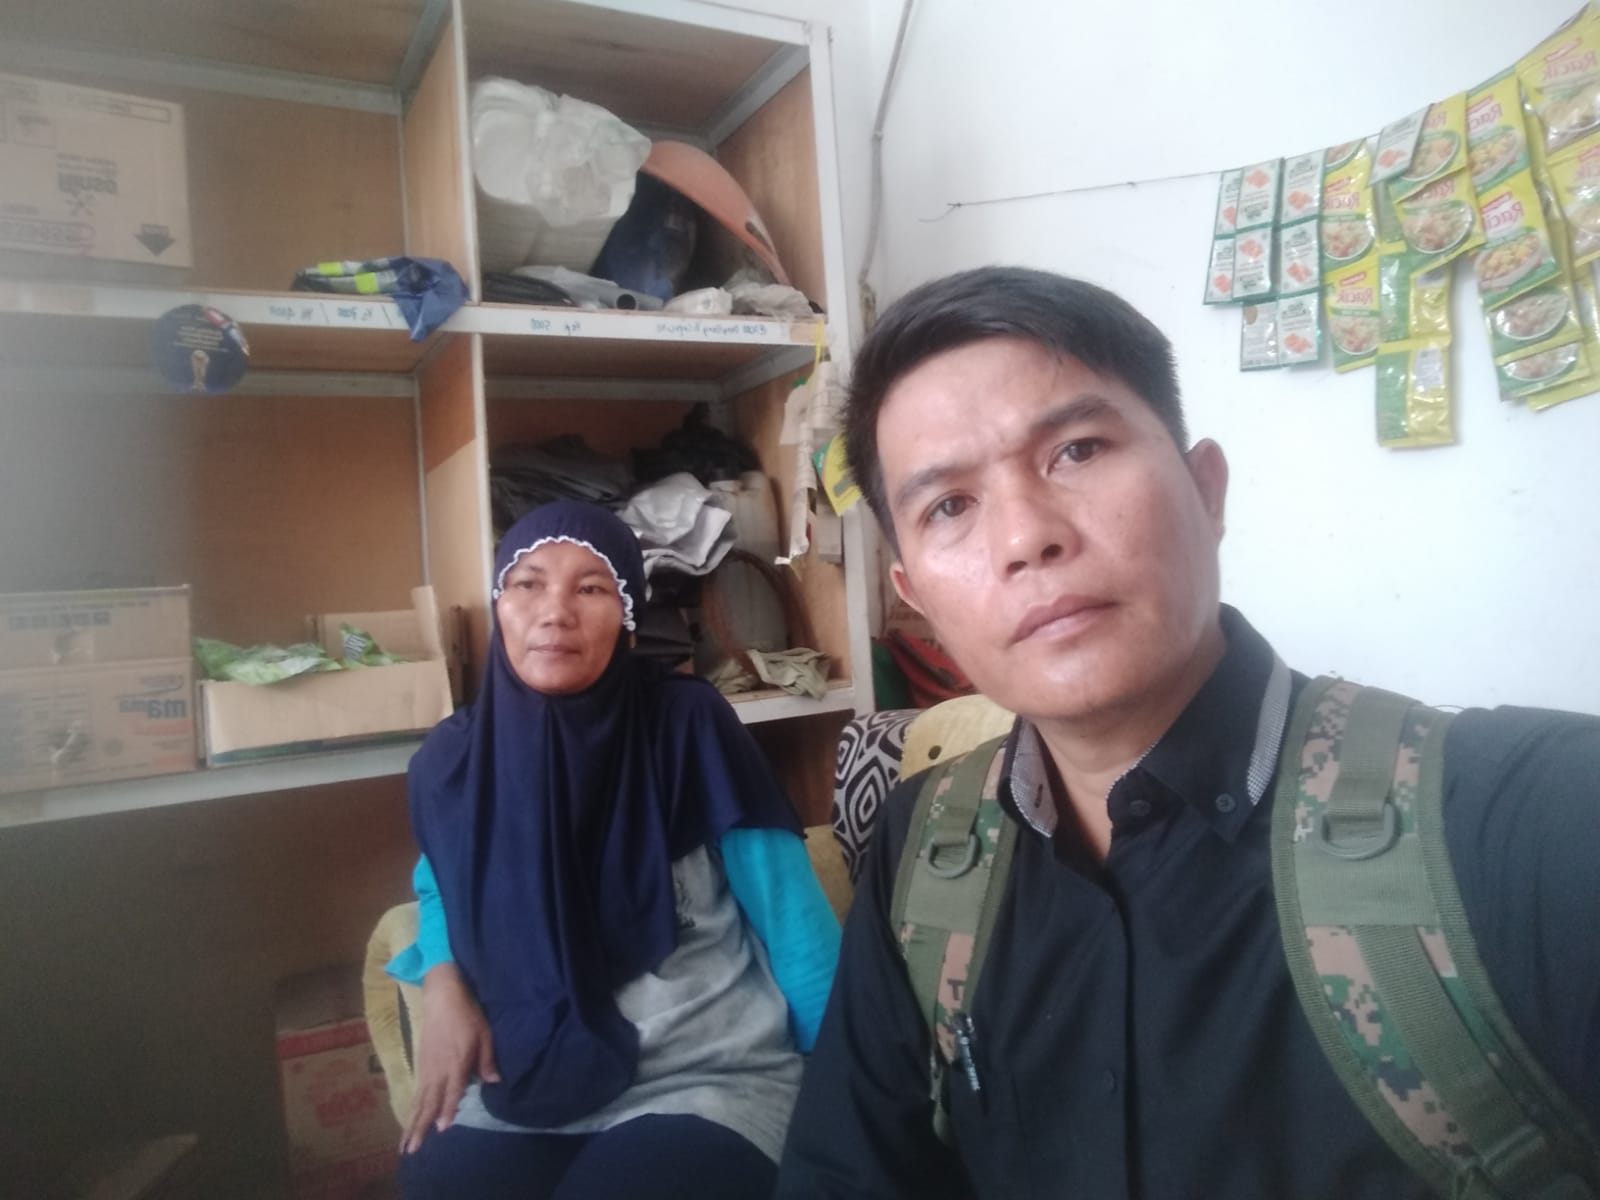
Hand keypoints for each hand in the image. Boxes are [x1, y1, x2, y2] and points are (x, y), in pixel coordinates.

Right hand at [401, 962, 499, 1153]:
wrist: (442, 998)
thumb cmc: (468, 1015)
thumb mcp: (485, 1035)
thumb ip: (487, 1060)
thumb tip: (494, 1082)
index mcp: (456, 1062)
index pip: (451, 1091)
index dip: (447, 1110)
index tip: (442, 1129)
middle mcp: (438, 1069)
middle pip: (428, 1103)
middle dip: (420, 1127)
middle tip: (412, 1150)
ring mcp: (426, 1068)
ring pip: (418, 1101)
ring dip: (411, 1124)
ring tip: (405, 1145)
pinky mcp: (421, 1064)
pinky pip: (416, 1092)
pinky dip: (412, 1109)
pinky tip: (409, 1120)